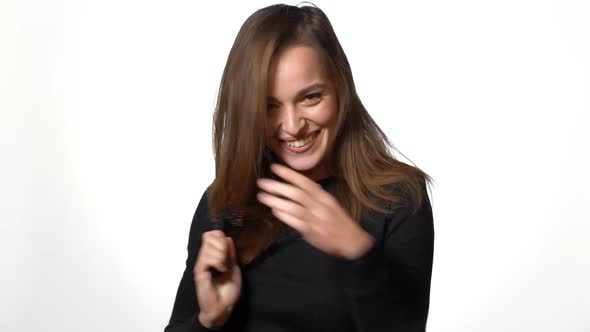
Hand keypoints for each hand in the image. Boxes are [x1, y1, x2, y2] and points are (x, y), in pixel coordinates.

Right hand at [193, 230, 241, 328]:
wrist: (223, 307)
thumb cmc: (228, 290)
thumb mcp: (233, 267)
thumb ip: (230, 253)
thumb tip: (228, 237)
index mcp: (212, 256)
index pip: (211, 234)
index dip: (220, 236)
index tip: (229, 248)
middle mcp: (204, 258)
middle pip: (208, 236)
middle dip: (222, 244)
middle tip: (227, 258)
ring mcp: (201, 264)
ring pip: (208, 246)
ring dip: (221, 255)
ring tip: (224, 267)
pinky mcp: (199, 272)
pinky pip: (207, 258)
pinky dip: (217, 262)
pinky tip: (221, 270)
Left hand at [256, 163, 374, 259]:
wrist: (352, 240)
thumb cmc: (339, 221)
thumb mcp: (330, 204)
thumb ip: (315, 196)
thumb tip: (298, 186)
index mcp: (324, 197)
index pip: (305, 182)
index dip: (289, 174)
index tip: (274, 167)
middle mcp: (320, 206)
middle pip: (296, 193)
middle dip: (277, 187)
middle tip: (261, 182)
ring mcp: (315, 219)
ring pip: (293, 207)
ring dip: (275, 201)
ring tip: (262, 196)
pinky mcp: (311, 232)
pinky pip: (294, 222)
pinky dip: (283, 216)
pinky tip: (274, 211)